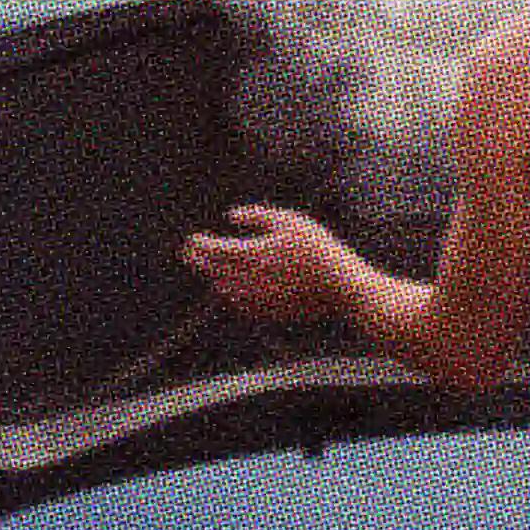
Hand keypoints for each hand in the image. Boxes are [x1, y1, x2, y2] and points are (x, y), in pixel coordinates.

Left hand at [179, 203, 356, 324]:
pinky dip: (231, 296)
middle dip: (197, 261)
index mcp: (247, 254)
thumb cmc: (317, 248)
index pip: (210, 250)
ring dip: (213, 279)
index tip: (192, 240)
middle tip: (189, 254)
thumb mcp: (289, 221)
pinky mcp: (267, 314)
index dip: (198, 244)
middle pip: (210, 271)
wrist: (340, 288)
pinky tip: (232, 291)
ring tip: (210, 271)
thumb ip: (256, 216)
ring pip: (222, 291)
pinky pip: (239, 305)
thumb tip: (231, 216)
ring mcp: (255, 300)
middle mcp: (245, 280)